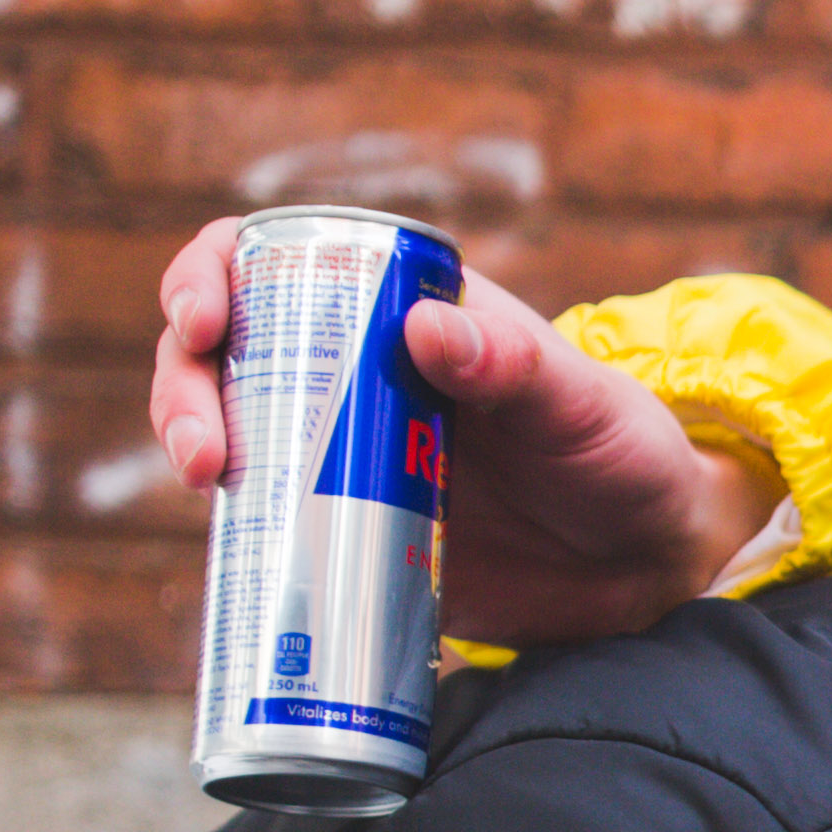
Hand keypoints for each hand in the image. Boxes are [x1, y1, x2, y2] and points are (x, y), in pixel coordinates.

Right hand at [150, 216, 782, 648]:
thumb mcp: (583, 409)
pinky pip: (264, 523)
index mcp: (404, 311)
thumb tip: (427, 328)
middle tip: (202, 449)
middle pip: (227, 352)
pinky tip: (230, 556)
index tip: (205, 320)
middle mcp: (356, 374)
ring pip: (230, 432)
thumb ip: (520, 367)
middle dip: (185, 383)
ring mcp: (342, 455)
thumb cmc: (626, 458)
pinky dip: (232, 533)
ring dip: (195, 447)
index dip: (215, 275)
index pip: (281, 262)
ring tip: (212, 484)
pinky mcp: (346, 534)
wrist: (646, 569)